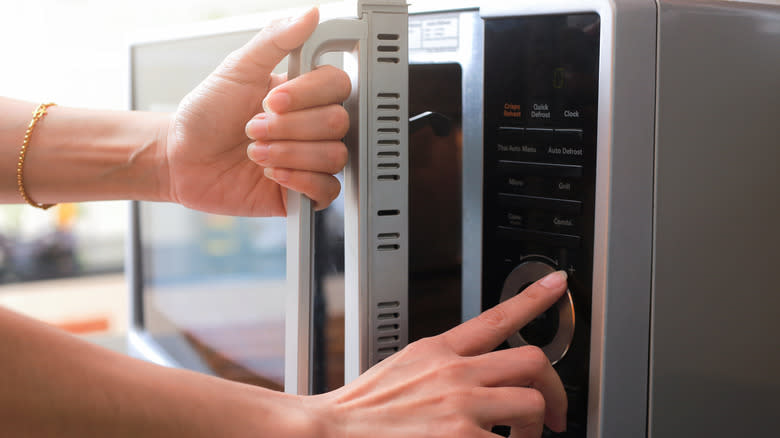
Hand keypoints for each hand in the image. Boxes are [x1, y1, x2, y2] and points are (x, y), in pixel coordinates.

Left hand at [162, 7, 349, 215]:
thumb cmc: (206, 115)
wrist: (181, 159)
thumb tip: (309, 14)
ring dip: (289, 154)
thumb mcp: (237, 69)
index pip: (337, 86)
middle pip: (338, 123)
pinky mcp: (303, 193)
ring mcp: (310, 159)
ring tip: (256, 153)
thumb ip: (275, 40)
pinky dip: (299, 181)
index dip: (307, 95)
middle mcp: (312, 126)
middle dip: (289, 128)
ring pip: (334, 157)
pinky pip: (327, 191)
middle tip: (253, 128)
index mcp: (304, 93)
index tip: (272, 100)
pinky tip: (272, 174)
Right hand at [308, 271, 569, 437]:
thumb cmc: (361, 412)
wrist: (330, 432)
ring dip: (534, 431)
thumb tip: (470, 379)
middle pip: (532, 361)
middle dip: (554, 390)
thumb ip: (438, 368)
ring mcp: (462, 405)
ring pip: (532, 404)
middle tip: (554, 414)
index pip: (495, 317)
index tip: (557, 285)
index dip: (533, 298)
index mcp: (438, 351)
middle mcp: (455, 373)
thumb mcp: (402, 370)